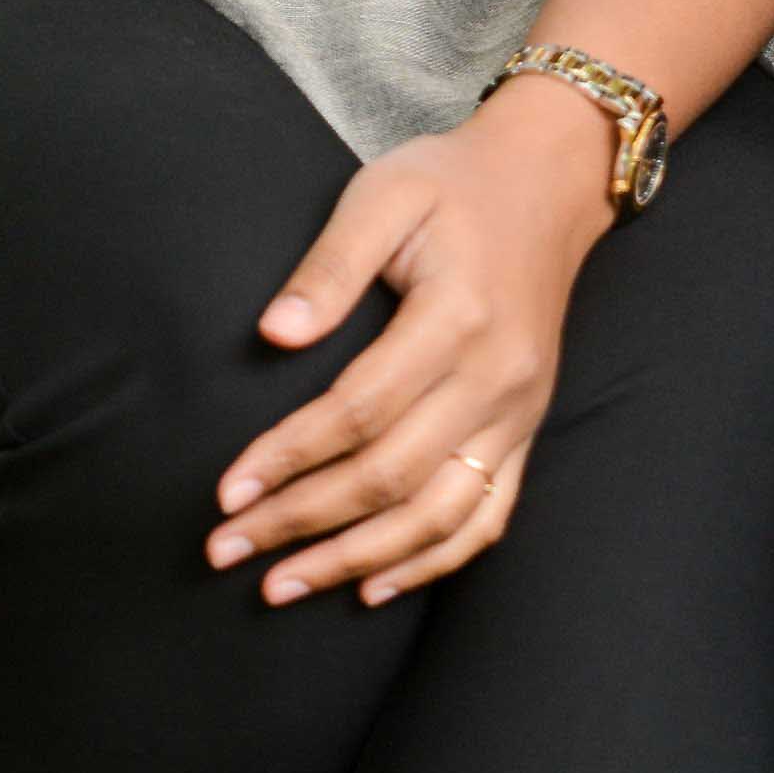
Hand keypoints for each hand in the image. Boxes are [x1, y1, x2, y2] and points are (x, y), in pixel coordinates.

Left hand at [208, 84, 616, 609]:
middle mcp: (497, 378)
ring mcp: (519, 413)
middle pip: (392, 476)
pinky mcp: (526, 431)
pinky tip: (373, 587)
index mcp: (458, 317)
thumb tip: (271, 334)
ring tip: (283, 585)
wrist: (548, 185)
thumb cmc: (451, 185)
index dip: (289, 457)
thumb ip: (329, 264)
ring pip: (439, 515)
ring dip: (358, 559)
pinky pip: (486, 517)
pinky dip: (431, 562)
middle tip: (226, 550)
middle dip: (302, 521)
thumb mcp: (384, 193)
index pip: (360, 411)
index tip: (225, 490)